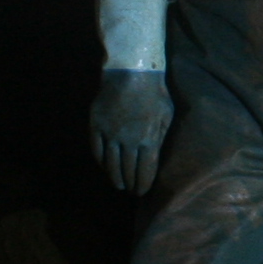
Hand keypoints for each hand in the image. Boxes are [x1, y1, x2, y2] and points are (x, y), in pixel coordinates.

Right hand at [90, 69, 172, 192]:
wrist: (131, 71)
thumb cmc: (154, 92)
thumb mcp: (166, 115)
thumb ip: (159, 137)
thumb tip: (154, 156)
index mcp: (149, 139)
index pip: (145, 171)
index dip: (143, 185)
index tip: (141, 192)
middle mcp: (128, 141)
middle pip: (127, 171)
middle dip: (130, 184)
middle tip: (130, 191)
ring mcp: (110, 134)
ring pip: (110, 164)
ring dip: (114, 177)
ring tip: (118, 184)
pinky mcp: (96, 125)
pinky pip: (96, 150)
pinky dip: (100, 162)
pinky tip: (104, 167)